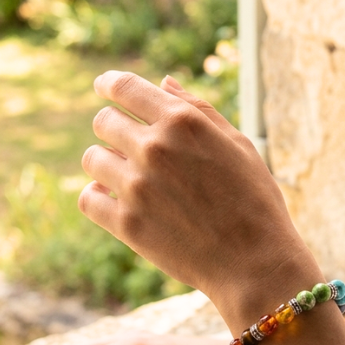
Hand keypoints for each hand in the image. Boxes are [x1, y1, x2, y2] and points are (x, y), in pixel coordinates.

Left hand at [79, 73, 321, 321]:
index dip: (109, 83)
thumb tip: (163, 83)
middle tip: (133, 144)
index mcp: (183, 121)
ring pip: (92, 158)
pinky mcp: (125, 224)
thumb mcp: (237, 143)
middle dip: (115, 127)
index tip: (104, 86)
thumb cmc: (254, 199)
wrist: (255, 261)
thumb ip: (198, 109)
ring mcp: (136, 186)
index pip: (125, 87)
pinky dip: (99, 196)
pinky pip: (89, 197)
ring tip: (131, 176)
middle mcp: (155, 147)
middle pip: (104, 121)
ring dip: (107, 162)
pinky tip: (119, 200)